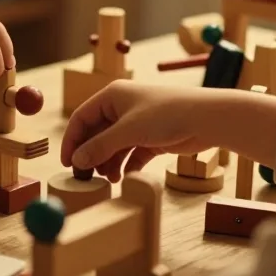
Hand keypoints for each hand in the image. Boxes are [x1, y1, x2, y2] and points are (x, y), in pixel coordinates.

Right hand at [61, 82, 220, 181]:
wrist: (208, 118)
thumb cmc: (167, 115)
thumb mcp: (128, 131)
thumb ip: (100, 147)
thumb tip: (77, 161)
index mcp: (112, 96)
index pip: (81, 118)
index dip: (72, 141)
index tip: (67, 164)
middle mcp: (122, 107)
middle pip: (97, 134)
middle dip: (92, 155)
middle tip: (86, 177)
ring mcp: (137, 123)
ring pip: (114, 146)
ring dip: (109, 163)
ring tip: (110, 180)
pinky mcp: (152, 137)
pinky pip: (132, 154)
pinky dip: (127, 165)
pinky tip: (126, 177)